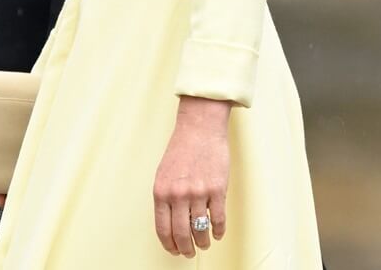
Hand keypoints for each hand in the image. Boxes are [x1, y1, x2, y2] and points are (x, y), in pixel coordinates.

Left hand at [153, 96, 230, 257]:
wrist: (200, 128)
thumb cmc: (181, 149)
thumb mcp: (164, 174)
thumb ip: (165, 198)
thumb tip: (171, 225)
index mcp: (161, 191)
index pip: (163, 229)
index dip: (169, 245)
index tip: (174, 250)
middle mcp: (178, 194)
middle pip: (182, 235)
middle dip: (186, 249)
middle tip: (189, 253)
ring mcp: (199, 192)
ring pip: (201, 230)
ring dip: (203, 242)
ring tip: (204, 243)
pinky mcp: (218, 189)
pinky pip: (218, 220)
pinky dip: (219, 231)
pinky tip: (218, 233)